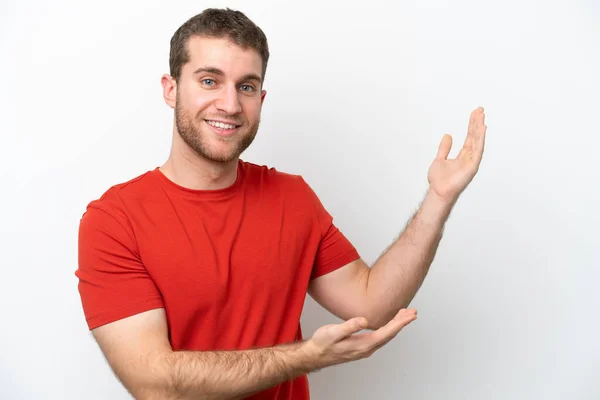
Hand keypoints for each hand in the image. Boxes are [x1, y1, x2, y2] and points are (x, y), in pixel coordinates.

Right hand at [302, 308, 417, 369]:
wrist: (315, 354)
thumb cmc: (322, 343)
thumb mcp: (333, 332)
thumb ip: (349, 326)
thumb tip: (364, 320)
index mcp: (363, 345)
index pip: (386, 333)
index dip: (399, 323)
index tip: (409, 315)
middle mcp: (367, 348)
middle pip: (390, 335)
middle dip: (402, 323)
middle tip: (413, 312)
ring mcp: (365, 348)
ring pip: (386, 336)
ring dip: (396, 325)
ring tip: (404, 314)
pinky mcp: (362, 346)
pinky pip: (380, 337)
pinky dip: (388, 328)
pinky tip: (389, 323)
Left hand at [427, 107, 486, 203]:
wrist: (438, 191)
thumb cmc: (439, 180)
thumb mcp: (440, 159)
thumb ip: (444, 148)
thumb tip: (448, 136)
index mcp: (463, 155)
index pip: (469, 137)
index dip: (472, 125)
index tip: (474, 114)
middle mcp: (469, 157)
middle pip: (475, 136)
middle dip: (477, 123)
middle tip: (480, 110)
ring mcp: (472, 161)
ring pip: (477, 141)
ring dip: (479, 128)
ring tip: (481, 115)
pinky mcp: (472, 165)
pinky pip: (478, 150)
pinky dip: (480, 139)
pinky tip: (482, 129)